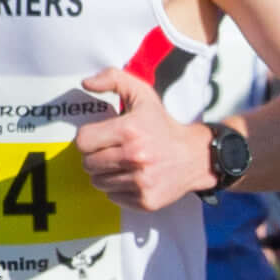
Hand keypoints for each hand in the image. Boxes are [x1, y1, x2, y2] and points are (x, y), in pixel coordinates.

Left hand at [72, 67, 216, 210]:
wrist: (196, 156)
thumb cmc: (164, 125)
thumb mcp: (143, 94)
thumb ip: (113, 79)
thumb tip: (86, 83)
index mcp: (130, 130)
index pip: (83, 141)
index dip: (88, 138)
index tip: (101, 137)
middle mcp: (135, 157)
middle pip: (88, 163)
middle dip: (95, 156)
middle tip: (112, 151)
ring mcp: (141, 182)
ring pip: (98, 182)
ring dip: (105, 174)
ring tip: (122, 164)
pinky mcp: (146, 201)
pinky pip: (113, 197)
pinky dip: (118, 189)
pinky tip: (133, 177)